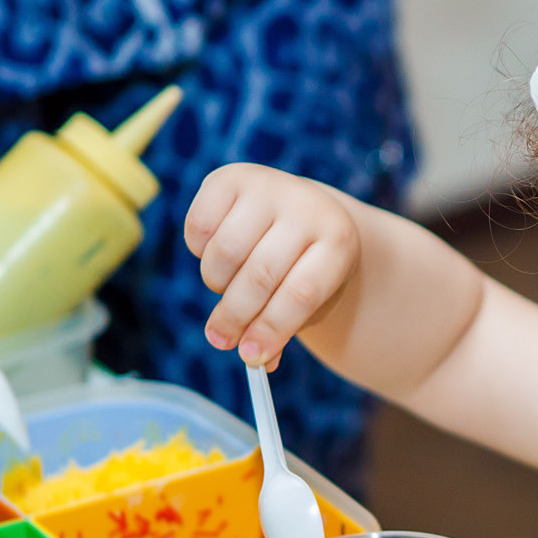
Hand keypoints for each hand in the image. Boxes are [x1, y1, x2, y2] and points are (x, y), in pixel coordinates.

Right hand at [185, 163, 361, 369]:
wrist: (303, 211)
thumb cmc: (305, 268)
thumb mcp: (310, 301)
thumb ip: (283, 330)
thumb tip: (257, 361)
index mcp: (338, 241)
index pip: (301, 293)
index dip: (272, 330)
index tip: (251, 359)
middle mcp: (307, 207)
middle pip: (260, 276)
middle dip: (236, 317)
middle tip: (222, 341)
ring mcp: (269, 186)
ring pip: (225, 254)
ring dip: (218, 284)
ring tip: (227, 289)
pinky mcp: (231, 177)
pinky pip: (199, 229)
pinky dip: (200, 252)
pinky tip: (217, 255)